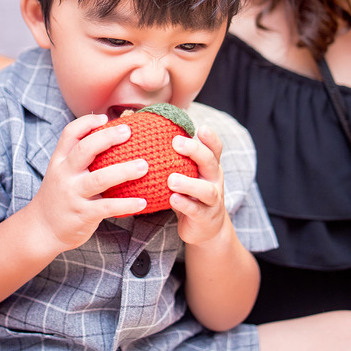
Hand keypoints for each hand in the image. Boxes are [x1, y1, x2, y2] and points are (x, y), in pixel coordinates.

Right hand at [27, 114, 147, 253]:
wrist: (42, 229)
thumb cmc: (60, 196)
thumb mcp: (62, 172)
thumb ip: (81, 157)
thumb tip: (112, 135)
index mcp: (60, 161)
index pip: (70, 133)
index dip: (87, 122)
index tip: (105, 118)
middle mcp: (65, 175)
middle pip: (84, 149)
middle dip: (107, 138)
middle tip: (128, 132)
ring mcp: (73, 194)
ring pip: (99, 179)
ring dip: (124, 171)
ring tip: (144, 166)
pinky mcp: (83, 214)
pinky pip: (108, 207)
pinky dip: (126, 204)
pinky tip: (142, 202)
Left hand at [167, 125, 231, 245]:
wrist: (205, 228)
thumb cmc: (188, 193)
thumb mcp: (184, 172)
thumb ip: (170, 154)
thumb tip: (136, 123)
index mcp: (208, 166)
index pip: (214, 148)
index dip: (210, 138)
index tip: (201, 128)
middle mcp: (213, 180)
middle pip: (210, 162)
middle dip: (195, 151)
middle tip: (176, 142)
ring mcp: (212, 200)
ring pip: (206, 190)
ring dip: (189, 183)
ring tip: (172, 179)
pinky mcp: (204, 217)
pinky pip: (196, 210)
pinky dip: (185, 204)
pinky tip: (173, 200)